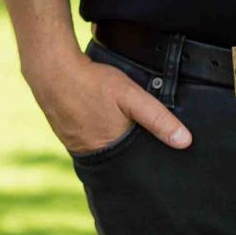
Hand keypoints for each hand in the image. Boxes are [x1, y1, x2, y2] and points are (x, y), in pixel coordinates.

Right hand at [26, 49, 191, 156]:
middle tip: (134, 133)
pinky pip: (84, 137)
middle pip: (116, 158)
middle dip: (128, 151)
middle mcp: (89, 152)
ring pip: (100, 147)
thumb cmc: (91, 82)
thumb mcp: (130, 96)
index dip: (144, 161)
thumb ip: (157, 118)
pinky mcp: (63, 130)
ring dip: (110, 140)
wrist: (50, 67)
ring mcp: (73, 142)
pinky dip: (93, 130)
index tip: (155, 155)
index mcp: (109, 150)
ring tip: (115, 124)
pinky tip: (96, 116)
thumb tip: (184, 141)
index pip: (133, 167)